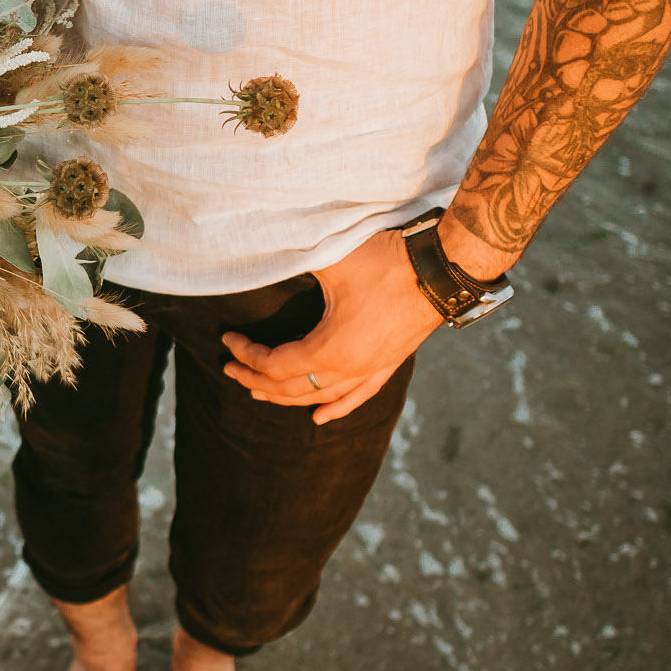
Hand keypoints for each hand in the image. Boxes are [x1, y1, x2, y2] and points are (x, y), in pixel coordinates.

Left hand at [221, 228, 443, 424]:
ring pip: (321, 396)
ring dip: (288, 397)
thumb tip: (259, 252)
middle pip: (291, 388)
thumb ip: (294, 261)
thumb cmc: (387, 261)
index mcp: (330, 349)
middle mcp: (349, 369)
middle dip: (257, 380)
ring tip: (260, 391)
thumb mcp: (332, 259)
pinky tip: (320, 417)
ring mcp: (371, 370)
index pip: (275, 364)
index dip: (246, 354)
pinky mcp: (389, 363)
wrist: (444, 267)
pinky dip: (337, 407)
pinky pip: (358, 395)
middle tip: (231, 369)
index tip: (226, 340)